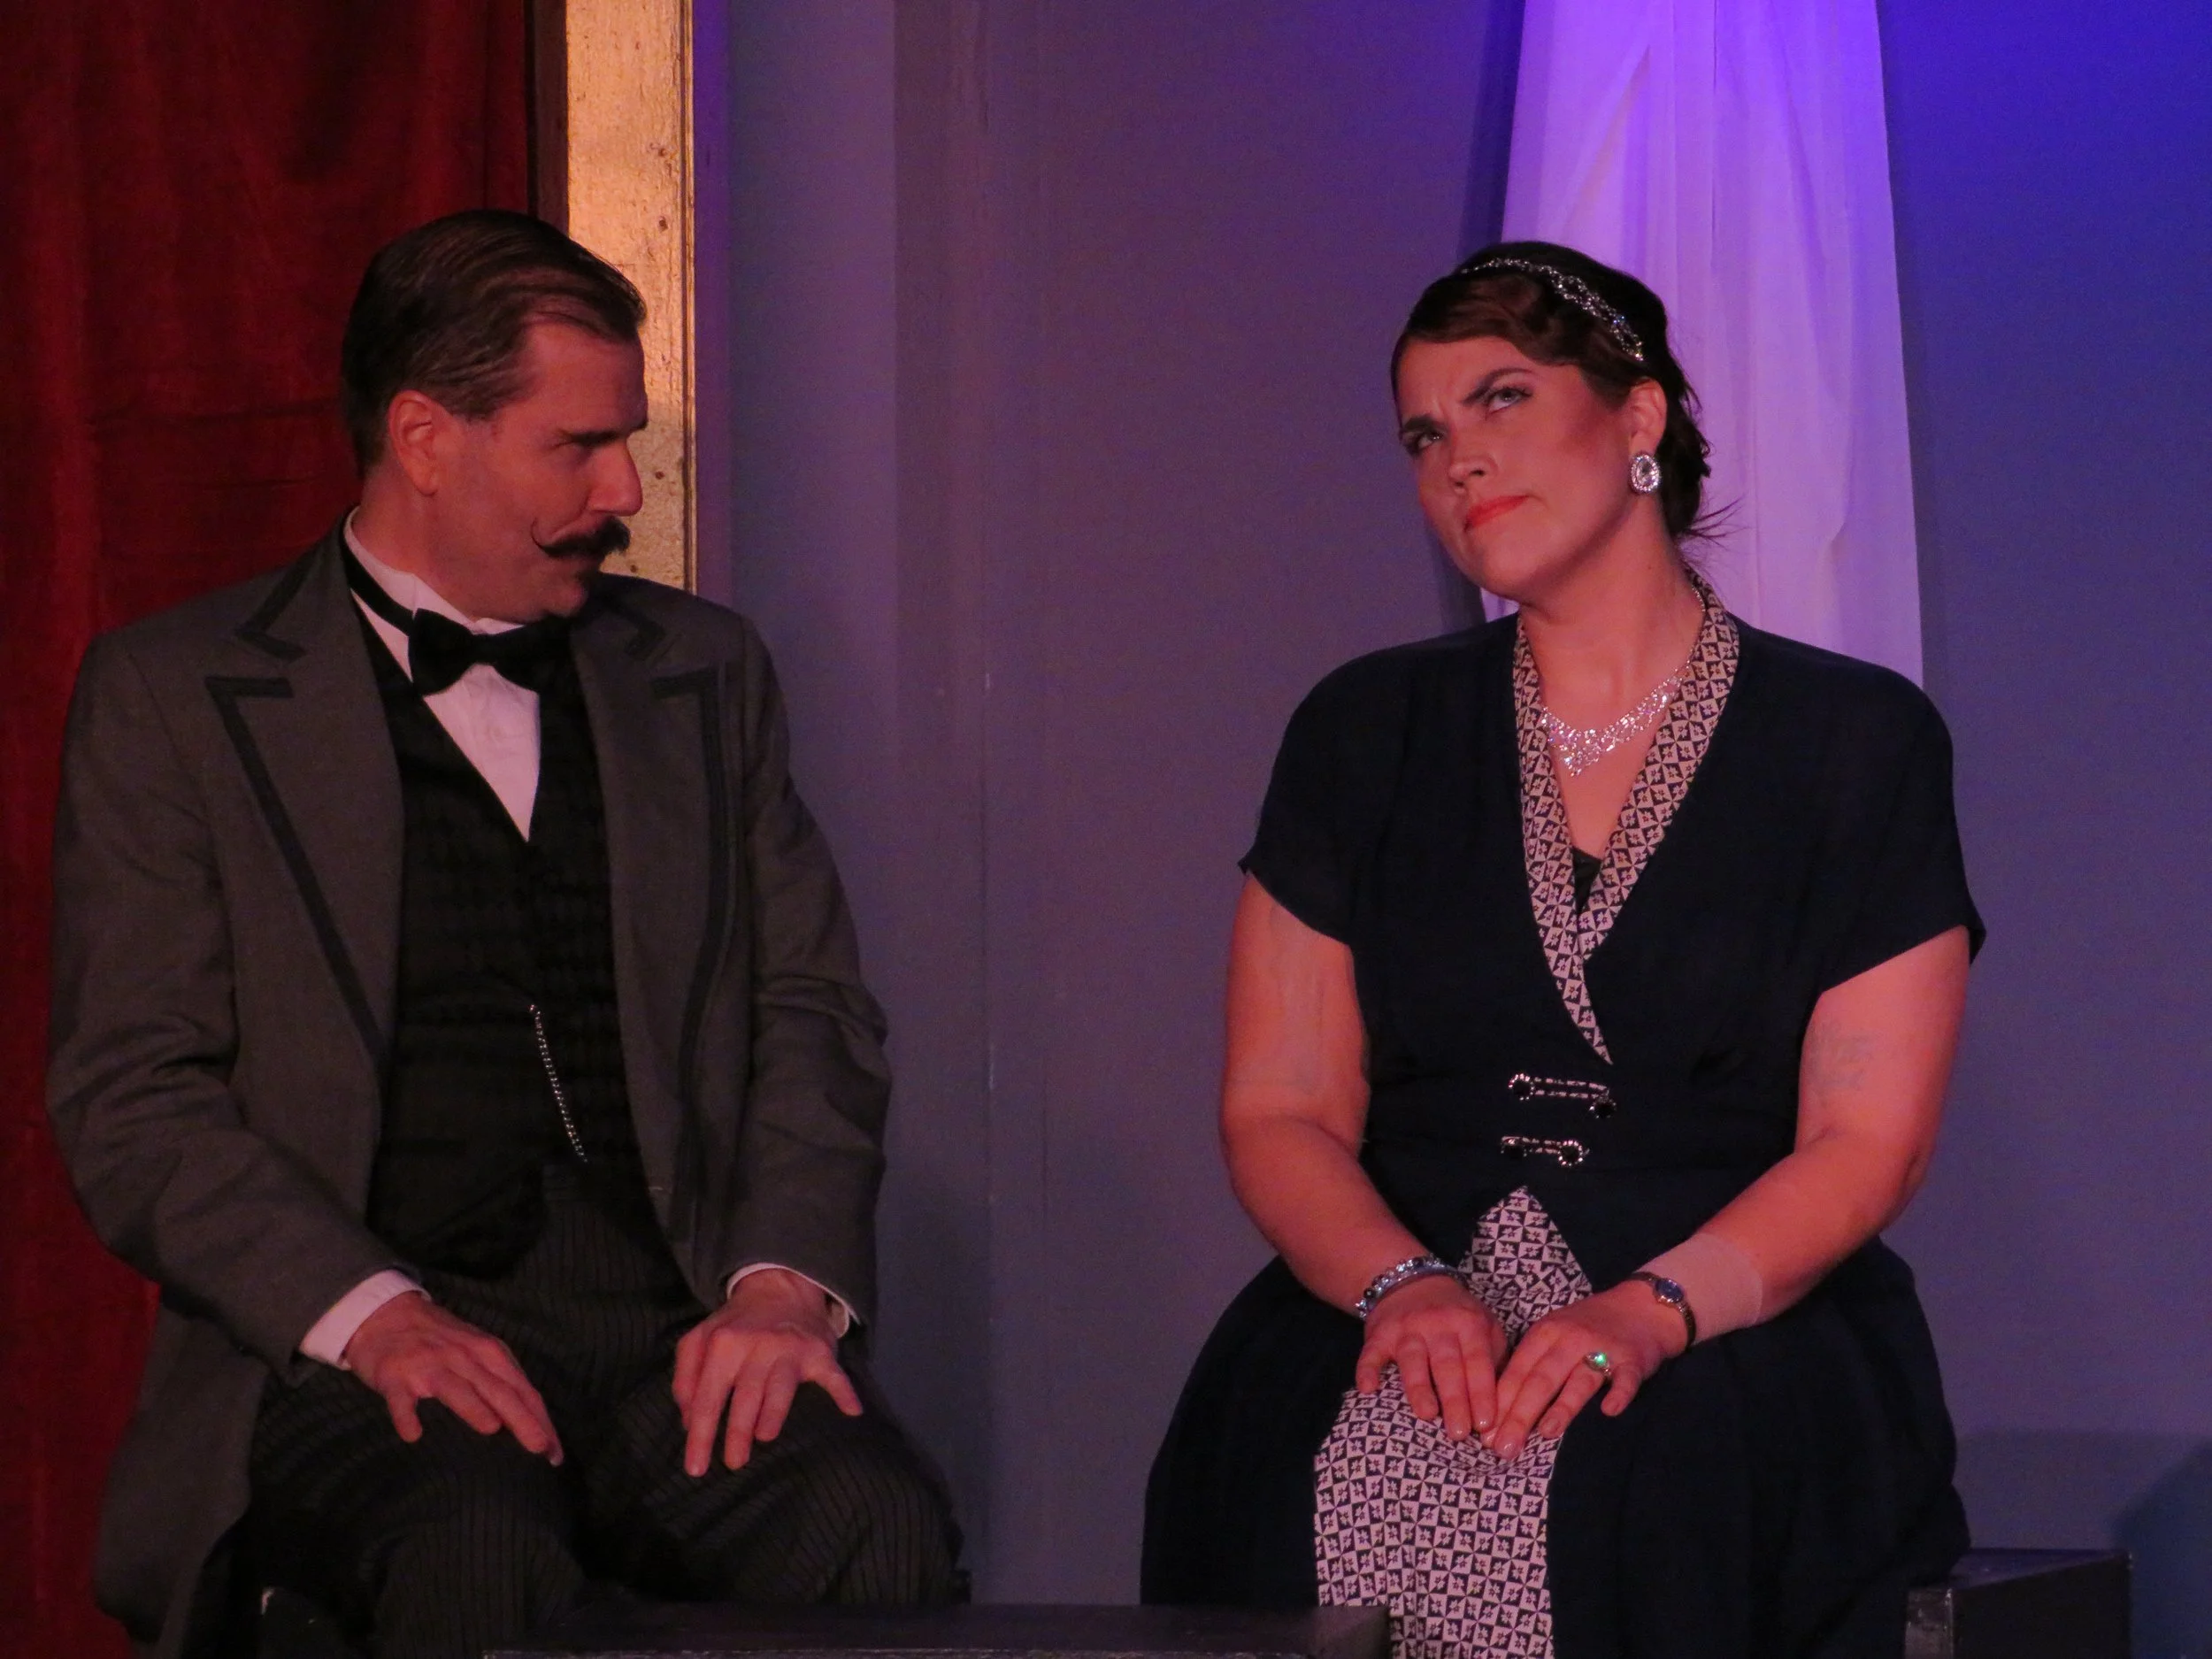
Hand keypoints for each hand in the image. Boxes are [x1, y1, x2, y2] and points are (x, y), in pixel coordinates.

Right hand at [342, 1291, 563, 1462]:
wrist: (385, 1314)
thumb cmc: (440, 1340)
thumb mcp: (477, 1350)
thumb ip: (499, 1379)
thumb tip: (529, 1419)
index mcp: (489, 1353)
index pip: (523, 1390)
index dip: (541, 1420)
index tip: (554, 1453)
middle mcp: (464, 1357)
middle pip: (499, 1391)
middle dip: (522, 1420)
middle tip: (539, 1448)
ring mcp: (429, 1365)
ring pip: (456, 1388)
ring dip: (473, 1407)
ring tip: (491, 1429)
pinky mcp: (395, 1376)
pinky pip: (401, 1399)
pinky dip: (407, 1416)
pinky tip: (413, 1434)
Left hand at [672, 1269, 861, 1475]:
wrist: (779, 1287)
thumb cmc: (735, 1325)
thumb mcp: (699, 1340)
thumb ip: (685, 1378)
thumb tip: (689, 1421)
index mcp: (723, 1344)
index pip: (708, 1397)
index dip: (700, 1436)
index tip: (696, 1469)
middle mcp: (757, 1346)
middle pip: (746, 1397)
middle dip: (737, 1434)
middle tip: (734, 1463)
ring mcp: (791, 1349)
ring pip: (782, 1389)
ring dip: (773, 1415)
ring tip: (764, 1437)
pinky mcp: (819, 1352)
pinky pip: (833, 1374)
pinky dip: (844, 1391)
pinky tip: (852, 1410)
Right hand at [1355, 1273, 1510, 1441]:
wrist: (1412, 1281)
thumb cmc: (1456, 1316)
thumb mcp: (1484, 1325)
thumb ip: (1495, 1359)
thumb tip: (1506, 1407)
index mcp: (1468, 1323)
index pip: (1477, 1361)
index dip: (1482, 1393)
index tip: (1486, 1424)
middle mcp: (1438, 1324)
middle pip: (1447, 1365)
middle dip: (1455, 1399)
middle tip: (1459, 1434)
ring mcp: (1406, 1328)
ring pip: (1413, 1360)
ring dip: (1419, 1387)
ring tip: (1427, 1415)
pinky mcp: (1379, 1333)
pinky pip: (1372, 1352)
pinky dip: (1367, 1369)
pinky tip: (1368, 1389)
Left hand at [1484, 1281, 1686, 1460]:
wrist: (1641, 1307)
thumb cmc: (1588, 1327)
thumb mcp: (1553, 1335)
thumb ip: (1531, 1366)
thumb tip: (1500, 1411)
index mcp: (1544, 1334)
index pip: (1517, 1372)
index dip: (1499, 1404)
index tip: (1485, 1435)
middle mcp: (1569, 1340)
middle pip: (1540, 1380)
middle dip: (1519, 1415)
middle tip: (1505, 1447)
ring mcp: (1602, 1349)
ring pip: (1578, 1381)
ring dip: (1562, 1406)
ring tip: (1546, 1433)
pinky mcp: (1633, 1360)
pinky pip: (1625, 1380)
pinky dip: (1619, 1394)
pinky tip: (1609, 1411)